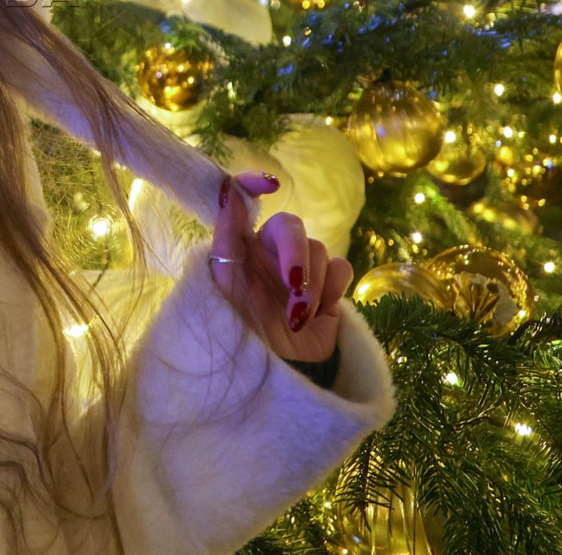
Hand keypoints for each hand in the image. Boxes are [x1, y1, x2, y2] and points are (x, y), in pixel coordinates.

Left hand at [208, 171, 351, 362]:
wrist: (271, 377)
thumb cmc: (235, 332)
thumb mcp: (220, 285)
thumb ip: (225, 235)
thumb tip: (225, 187)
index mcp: (238, 247)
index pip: (243, 200)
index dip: (252, 183)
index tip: (270, 184)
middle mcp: (268, 253)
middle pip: (290, 225)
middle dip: (295, 253)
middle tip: (294, 285)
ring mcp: (300, 271)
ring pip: (317, 248)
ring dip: (310, 284)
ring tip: (295, 318)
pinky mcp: (327, 291)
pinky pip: (341, 269)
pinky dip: (331, 290)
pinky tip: (314, 316)